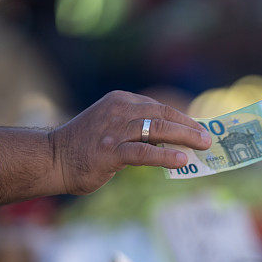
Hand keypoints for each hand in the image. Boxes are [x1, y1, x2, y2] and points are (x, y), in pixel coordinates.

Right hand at [45, 91, 210, 195]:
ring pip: (158, 129)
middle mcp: (119, 111)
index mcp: (121, 101)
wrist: (52, 159)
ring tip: (203, 146)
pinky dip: (166, 155)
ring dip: (185, 137)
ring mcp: (114, 131)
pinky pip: (144, 152)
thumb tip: (173, 142)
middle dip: (190, 126)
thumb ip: (138, 130)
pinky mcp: (110, 152)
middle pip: (164, 115)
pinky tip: (182, 160)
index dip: (184, 118)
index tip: (202, 129)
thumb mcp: (114, 129)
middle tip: (209, 138)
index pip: (160, 107)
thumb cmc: (85, 148)